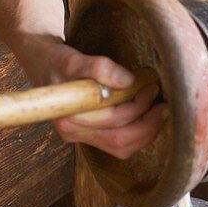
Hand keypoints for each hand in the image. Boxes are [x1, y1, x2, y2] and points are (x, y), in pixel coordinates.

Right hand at [17, 35, 167, 158]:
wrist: (43, 62)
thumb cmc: (56, 60)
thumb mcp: (75, 58)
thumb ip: (100, 68)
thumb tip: (128, 81)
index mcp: (68, 117)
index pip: (113, 120)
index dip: (138, 106)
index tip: (151, 87)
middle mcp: (72, 132)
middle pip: (120, 141)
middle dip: (148, 124)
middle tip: (164, 105)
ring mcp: (81, 136)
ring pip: (121, 148)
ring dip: (146, 133)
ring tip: (161, 113)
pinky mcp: (89, 135)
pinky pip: (118, 144)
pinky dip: (138, 135)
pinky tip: (149, 119)